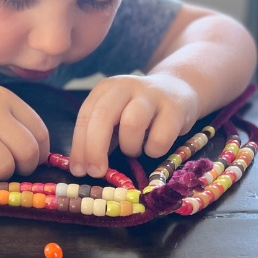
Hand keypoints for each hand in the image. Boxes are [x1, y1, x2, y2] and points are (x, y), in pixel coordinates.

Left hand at [69, 73, 199, 177]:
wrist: (179, 89)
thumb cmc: (138, 111)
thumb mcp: (115, 117)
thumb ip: (98, 136)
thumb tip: (82, 167)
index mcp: (106, 88)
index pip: (85, 116)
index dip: (79, 145)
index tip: (78, 169)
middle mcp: (126, 86)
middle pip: (103, 117)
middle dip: (95, 149)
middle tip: (97, 172)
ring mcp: (152, 94)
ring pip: (131, 125)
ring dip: (129, 147)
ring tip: (135, 149)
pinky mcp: (175, 107)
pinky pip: (159, 138)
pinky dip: (153, 150)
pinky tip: (154, 145)